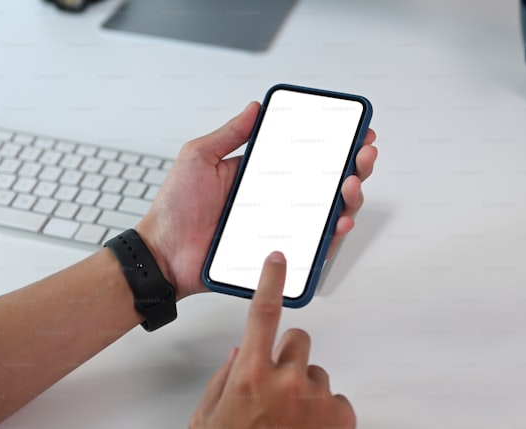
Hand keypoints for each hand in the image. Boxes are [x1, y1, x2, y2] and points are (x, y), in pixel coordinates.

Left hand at [136, 102, 377, 298]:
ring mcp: (281, 228)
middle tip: (362, 155)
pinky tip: (338, 222)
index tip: (356, 133)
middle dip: (355, 168)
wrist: (162, 254)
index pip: (309, 158)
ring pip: (329, 215)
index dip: (337, 146)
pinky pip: (314, 248)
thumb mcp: (199, 158)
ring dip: (349, 199)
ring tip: (350, 184)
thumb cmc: (175, 210)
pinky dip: (332, 236)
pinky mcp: (279, 254)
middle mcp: (278, 202)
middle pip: (329, 185)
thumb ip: (229, 134)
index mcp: (263, 176)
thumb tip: (255, 108)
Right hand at [190, 252, 355, 428]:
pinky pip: (336, 398)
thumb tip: (242, 352)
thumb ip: (225, 378)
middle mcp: (287, 380)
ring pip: (316, 372)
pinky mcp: (341, 416)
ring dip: (305, 389)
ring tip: (288, 420)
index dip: (271, 281)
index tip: (278, 260)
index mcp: (250, 374)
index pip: (263, 313)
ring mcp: (317, 398)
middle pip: (298, 339)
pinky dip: (325, 412)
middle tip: (275, 385)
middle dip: (288, 356)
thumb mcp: (209, 416)